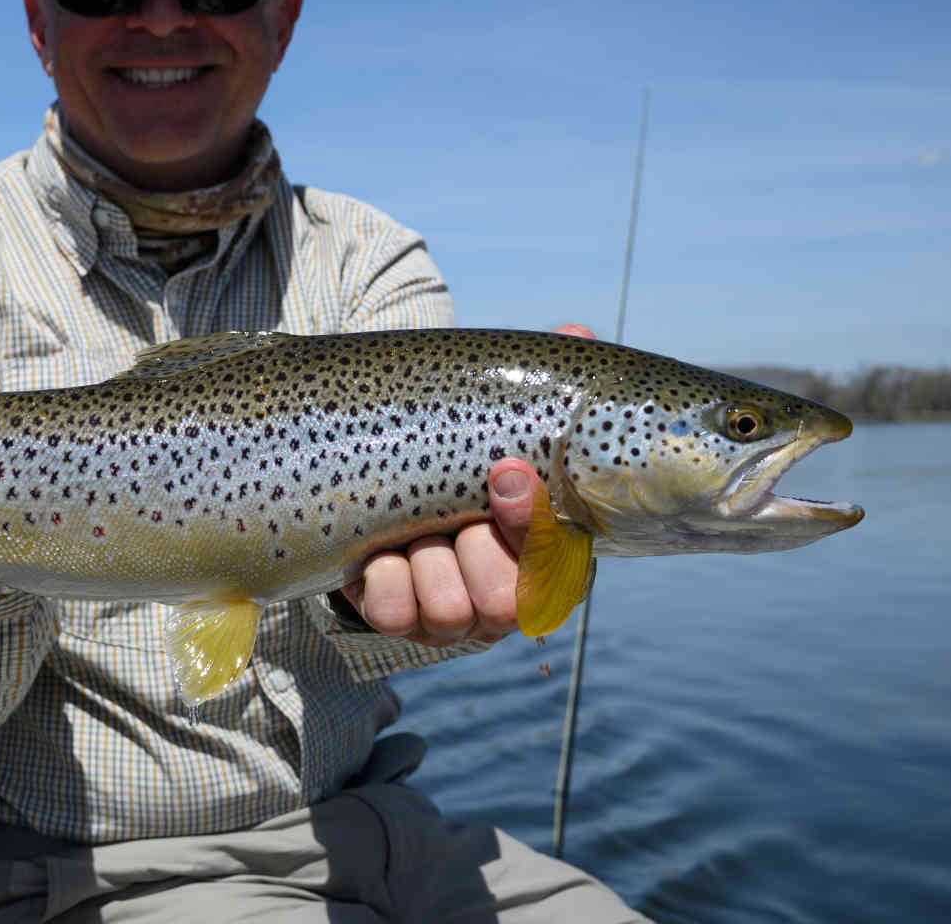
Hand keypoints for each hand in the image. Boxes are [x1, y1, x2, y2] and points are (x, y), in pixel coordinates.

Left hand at [336, 321, 595, 646]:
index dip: (531, 521)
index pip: (558, 559)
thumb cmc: (455, 443)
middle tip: (453, 514)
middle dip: (473, 549)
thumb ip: (536, 380)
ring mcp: (451, 613)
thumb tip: (575, 332)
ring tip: (412, 530)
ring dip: (424, 560)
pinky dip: (383, 579)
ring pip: (448, 610)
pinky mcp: (397, 618)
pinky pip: (392, 615)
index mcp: (547, 548)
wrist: (374, 469)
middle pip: (505, 601)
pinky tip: (379, 553)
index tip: (505, 473)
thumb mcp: (493, 412)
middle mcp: (505, 594)